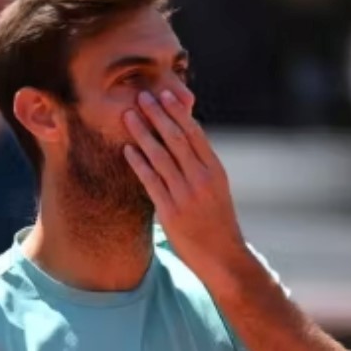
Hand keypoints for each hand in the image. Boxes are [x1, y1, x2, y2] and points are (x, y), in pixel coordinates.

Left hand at [123, 88, 249, 274]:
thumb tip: (184, 139)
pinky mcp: (171, 212)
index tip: (165, 94)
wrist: (223, 256)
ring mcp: (186, 196)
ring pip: (160, 157)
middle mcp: (202, 179)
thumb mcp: (216, 188)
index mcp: (215, 170)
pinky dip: (139, 163)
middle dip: (157, 115)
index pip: (195, 133)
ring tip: (128, 116)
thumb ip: (201, 165)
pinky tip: (127, 150)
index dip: (178, 112)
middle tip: (141, 96)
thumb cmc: (216, 220)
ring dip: (143, 133)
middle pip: (176, 139)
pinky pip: (151, 182)